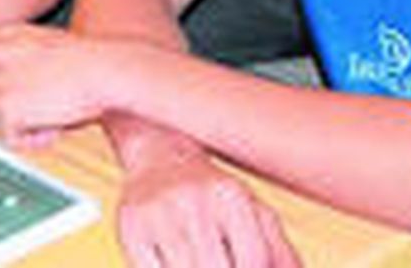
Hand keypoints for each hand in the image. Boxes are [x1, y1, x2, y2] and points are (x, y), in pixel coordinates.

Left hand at [0, 24, 116, 147]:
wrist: (104, 71)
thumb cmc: (88, 62)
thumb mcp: (48, 44)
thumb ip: (23, 57)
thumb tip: (15, 86)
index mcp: (2, 37)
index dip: (2, 88)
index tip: (25, 99)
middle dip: (10, 109)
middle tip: (43, 112)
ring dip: (23, 126)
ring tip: (53, 118)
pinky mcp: (5, 110)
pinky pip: (8, 139)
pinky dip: (31, 142)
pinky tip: (54, 130)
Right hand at [118, 145, 299, 267]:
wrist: (158, 154)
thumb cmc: (215, 195)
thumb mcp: (254, 213)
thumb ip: (281, 253)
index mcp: (231, 196)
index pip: (253, 260)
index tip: (239, 264)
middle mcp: (193, 199)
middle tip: (217, 260)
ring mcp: (158, 213)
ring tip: (197, 259)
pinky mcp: (129, 227)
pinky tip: (173, 263)